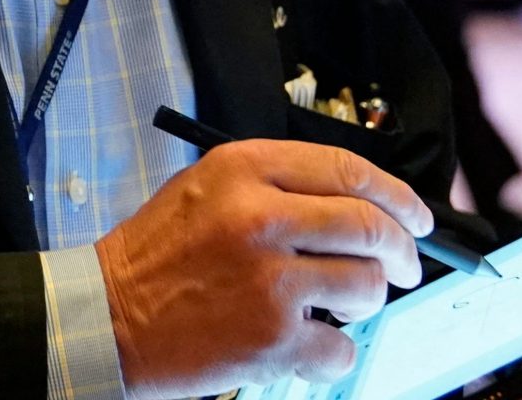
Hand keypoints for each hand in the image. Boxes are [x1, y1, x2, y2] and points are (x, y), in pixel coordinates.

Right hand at [95, 139, 433, 399]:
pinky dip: (334, 353)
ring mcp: (268, 278)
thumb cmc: (155, 257)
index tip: (416, 215)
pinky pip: (342, 347)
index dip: (397, 194)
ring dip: (365, 302)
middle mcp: (259, 216)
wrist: (105, 318)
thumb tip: (360, 205)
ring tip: (339, 306)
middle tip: (404, 268)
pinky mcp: (271, 336)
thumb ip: (275, 186)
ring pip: (367, 284)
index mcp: (244, 169)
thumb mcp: (206, 189)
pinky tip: (307, 346)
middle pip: (370, 225)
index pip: (348, 169)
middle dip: (403, 251)